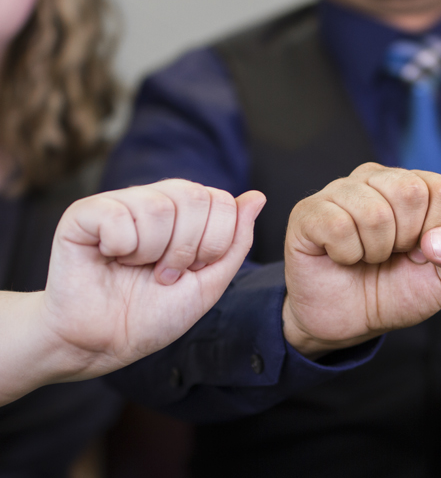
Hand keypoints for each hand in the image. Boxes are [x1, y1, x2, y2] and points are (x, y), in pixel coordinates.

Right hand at [40, 179, 265, 380]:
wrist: (104, 343)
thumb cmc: (154, 314)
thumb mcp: (209, 282)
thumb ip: (235, 241)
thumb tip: (257, 196)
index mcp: (187, 213)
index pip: (222, 201)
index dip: (213, 243)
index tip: (191, 270)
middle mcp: (156, 200)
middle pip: (195, 196)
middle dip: (187, 249)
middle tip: (165, 274)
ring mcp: (120, 203)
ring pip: (158, 206)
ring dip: (152, 252)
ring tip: (137, 269)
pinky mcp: (85, 213)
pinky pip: (117, 214)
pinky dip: (120, 247)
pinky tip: (110, 258)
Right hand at [282, 163, 440, 357]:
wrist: (349, 322)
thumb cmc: (395, 292)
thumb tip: (438, 239)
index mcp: (416, 187)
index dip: (438, 232)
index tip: (420, 250)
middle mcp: (378, 179)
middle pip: (410, 191)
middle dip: (405, 240)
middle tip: (390, 254)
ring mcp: (340, 191)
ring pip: (374, 212)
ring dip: (374, 251)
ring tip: (365, 257)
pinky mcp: (309, 211)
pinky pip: (339, 226)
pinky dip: (346, 255)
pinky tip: (341, 257)